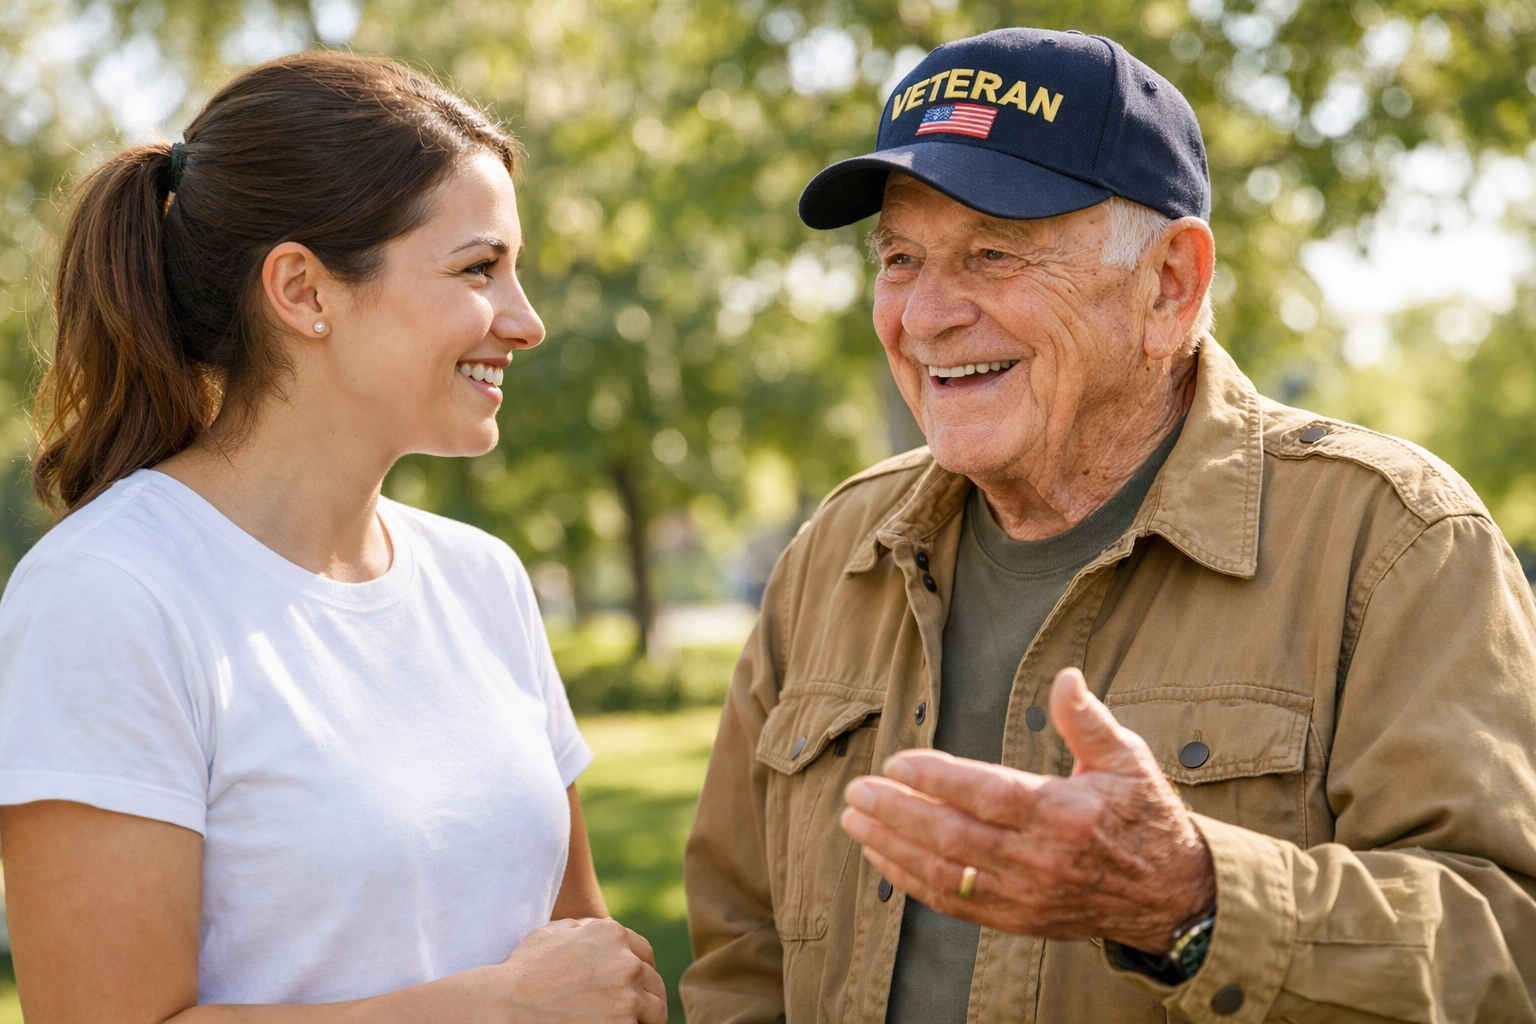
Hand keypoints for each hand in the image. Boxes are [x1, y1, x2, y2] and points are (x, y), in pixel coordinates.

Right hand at [491, 917, 666, 1023]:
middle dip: (643, 996)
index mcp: (612, 935)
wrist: (506, 1007)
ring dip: (643, 1017)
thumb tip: (597, 929)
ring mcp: (629, 997)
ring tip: (626, 1023)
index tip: (630, 986)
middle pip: (653, 983)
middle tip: (628, 1011)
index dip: (638, 971)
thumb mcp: (551, 934)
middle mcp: (627, 962)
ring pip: (656, 1010)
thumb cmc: (522, 973)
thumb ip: (582, 929)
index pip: (645, 954)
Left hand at [839, 667, 1214, 952]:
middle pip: (954, 837)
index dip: (937, 780)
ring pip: (944, 873)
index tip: (896, 763)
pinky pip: (952, 904)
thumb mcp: (1127, 759)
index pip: (988, 795)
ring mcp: (1026, 895)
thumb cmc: (1144, 816)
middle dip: (897, 813)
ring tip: (854, 820)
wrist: (1172, 896)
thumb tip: (1066, 677)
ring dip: (892, 847)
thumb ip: (1088, 719)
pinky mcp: (1017, 919)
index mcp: (1064, 814)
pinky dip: (910, 882)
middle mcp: (1040, 859)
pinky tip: (881, 857)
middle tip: (857, 790)